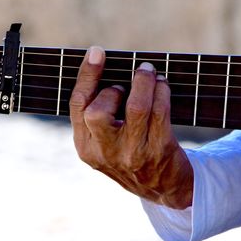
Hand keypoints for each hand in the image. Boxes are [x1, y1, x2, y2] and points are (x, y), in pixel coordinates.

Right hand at [70, 46, 193, 208]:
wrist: (162, 188)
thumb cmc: (129, 155)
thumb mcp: (104, 144)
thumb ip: (97, 117)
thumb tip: (107, 71)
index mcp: (85, 146)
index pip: (78, 106)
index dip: (86, 76)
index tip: (96, 52)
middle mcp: (104, 152)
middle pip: (97, 111)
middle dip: (112, 90)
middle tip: (123, 86)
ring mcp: (131, 154)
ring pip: (136, 107)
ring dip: (143, 81)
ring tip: (148, 72)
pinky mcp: (157, 150)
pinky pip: (159, 111)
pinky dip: (161, 91)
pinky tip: (161, 84)